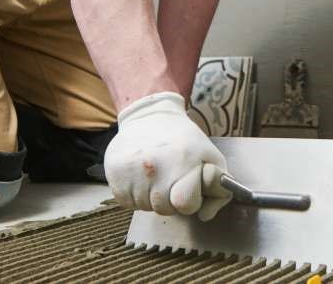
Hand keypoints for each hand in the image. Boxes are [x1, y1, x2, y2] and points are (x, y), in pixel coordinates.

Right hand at [104, 92, 232, 220]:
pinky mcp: (114, 177)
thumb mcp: (210, 157)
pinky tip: (140, 176)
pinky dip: (135, 195)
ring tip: (155, 174)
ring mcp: (131, 174)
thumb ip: (218, 191)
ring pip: (145, 207)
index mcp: (181, 163)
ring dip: (152, 197)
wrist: (148, 117)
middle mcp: (154, 169)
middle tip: (170, 178)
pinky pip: (128, 204)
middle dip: (170, 199)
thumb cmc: (183, 140)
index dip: (189, 199)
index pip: (186, 204)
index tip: (187, 185)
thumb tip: (205, 215)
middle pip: (164, 209)